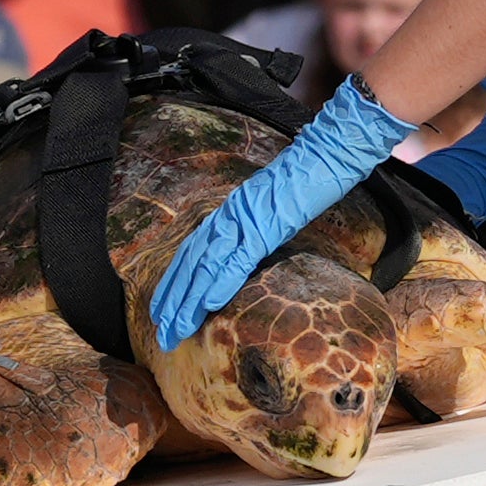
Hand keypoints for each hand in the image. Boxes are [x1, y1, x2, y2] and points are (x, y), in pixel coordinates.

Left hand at [148, 75, 412, 349]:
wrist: (325, 154)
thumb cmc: (305, 181)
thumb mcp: (271, 208)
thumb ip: (253, 229)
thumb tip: (243, 254)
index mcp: (229, 212)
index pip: (192, 251)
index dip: (174, 282)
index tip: (161, 310)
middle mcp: (229, 215)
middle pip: (191, 262)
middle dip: (173, 300)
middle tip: (161, 331)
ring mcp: (245, 220)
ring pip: (207, 265)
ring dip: (189, 300)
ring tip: (175, 328)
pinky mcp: (266, 226)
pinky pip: (239, 258)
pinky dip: (221, 282)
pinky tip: (209, 304)